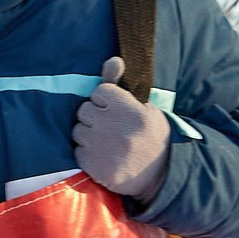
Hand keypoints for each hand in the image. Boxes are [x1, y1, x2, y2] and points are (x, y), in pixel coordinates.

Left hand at [71, 56, 171, 200]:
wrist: (160, 177)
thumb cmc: (151, 137)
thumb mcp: (145, 108)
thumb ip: (122, 86)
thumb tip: (112, 60)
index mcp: (132, 111)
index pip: (100, 91)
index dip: (105, 100)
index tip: (114, 110)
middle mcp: (116, 129)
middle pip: (84, 110)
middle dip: (93, 116)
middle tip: (108, 127)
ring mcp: (104, 149)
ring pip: (78, 130)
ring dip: (88, 135)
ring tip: (105, 142)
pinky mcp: (95, 168)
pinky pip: (77, 151)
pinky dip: (86, 153)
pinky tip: (102, 156)